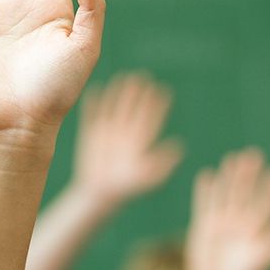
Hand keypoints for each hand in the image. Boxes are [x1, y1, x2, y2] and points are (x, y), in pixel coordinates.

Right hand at [72, 73, 181, 205]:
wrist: (100, 194)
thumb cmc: (126, 188)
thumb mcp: (148, 178)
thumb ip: (162, 163)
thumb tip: (179, 147)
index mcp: (140, 142)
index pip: (150, 118)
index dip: (157, 105)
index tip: (163, 90)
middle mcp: (125, 134)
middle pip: (134, 109)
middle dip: (139, 93)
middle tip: (144, 76)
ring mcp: (108, 133)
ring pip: (115, 108)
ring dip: (119, 94)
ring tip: (123, 77)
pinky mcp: (91, 136)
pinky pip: (92, 116)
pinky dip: (93, 103)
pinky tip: (95, 89)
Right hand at [186, 148, 269, 269]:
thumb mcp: (262, 260)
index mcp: (257, 229)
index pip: (266, 204)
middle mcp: (240, 221)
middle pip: (245, 194)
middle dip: (249, 175)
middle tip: (254, 154)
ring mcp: (222, 221)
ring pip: (226, 194)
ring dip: (229, 177)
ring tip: (232, 158)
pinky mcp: (204, 225)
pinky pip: (204, 204)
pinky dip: (204, 191)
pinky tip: (207, 174)